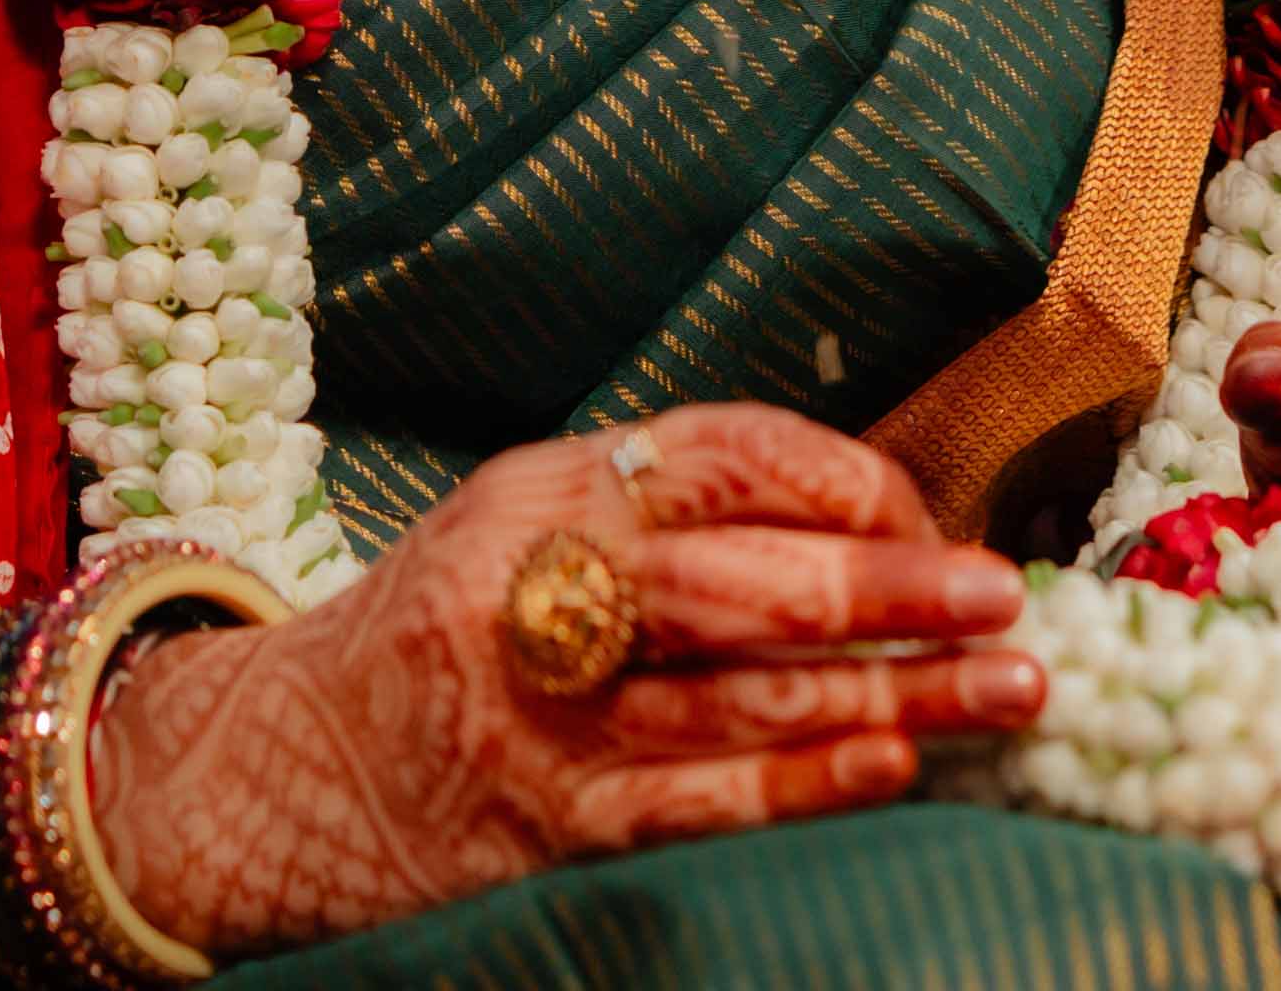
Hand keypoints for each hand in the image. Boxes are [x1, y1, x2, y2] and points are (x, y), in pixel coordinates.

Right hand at [76, 408, 1039, 959]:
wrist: (273, 768)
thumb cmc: (451, 632)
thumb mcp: (531, 525)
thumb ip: (670, 515)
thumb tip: (880, 525)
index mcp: (548, 489)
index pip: (728, 457)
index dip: (851, 486)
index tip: (938, 524)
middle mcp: (534, 585)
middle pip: (746, 578)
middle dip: (898, 591)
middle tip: (1007, 600)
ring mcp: (533, 713)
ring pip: (739, 698)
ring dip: (892, 696)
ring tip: (1006, 693)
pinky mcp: (536, 823)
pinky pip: (691, 804)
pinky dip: (799, 784)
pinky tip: (888, 768)